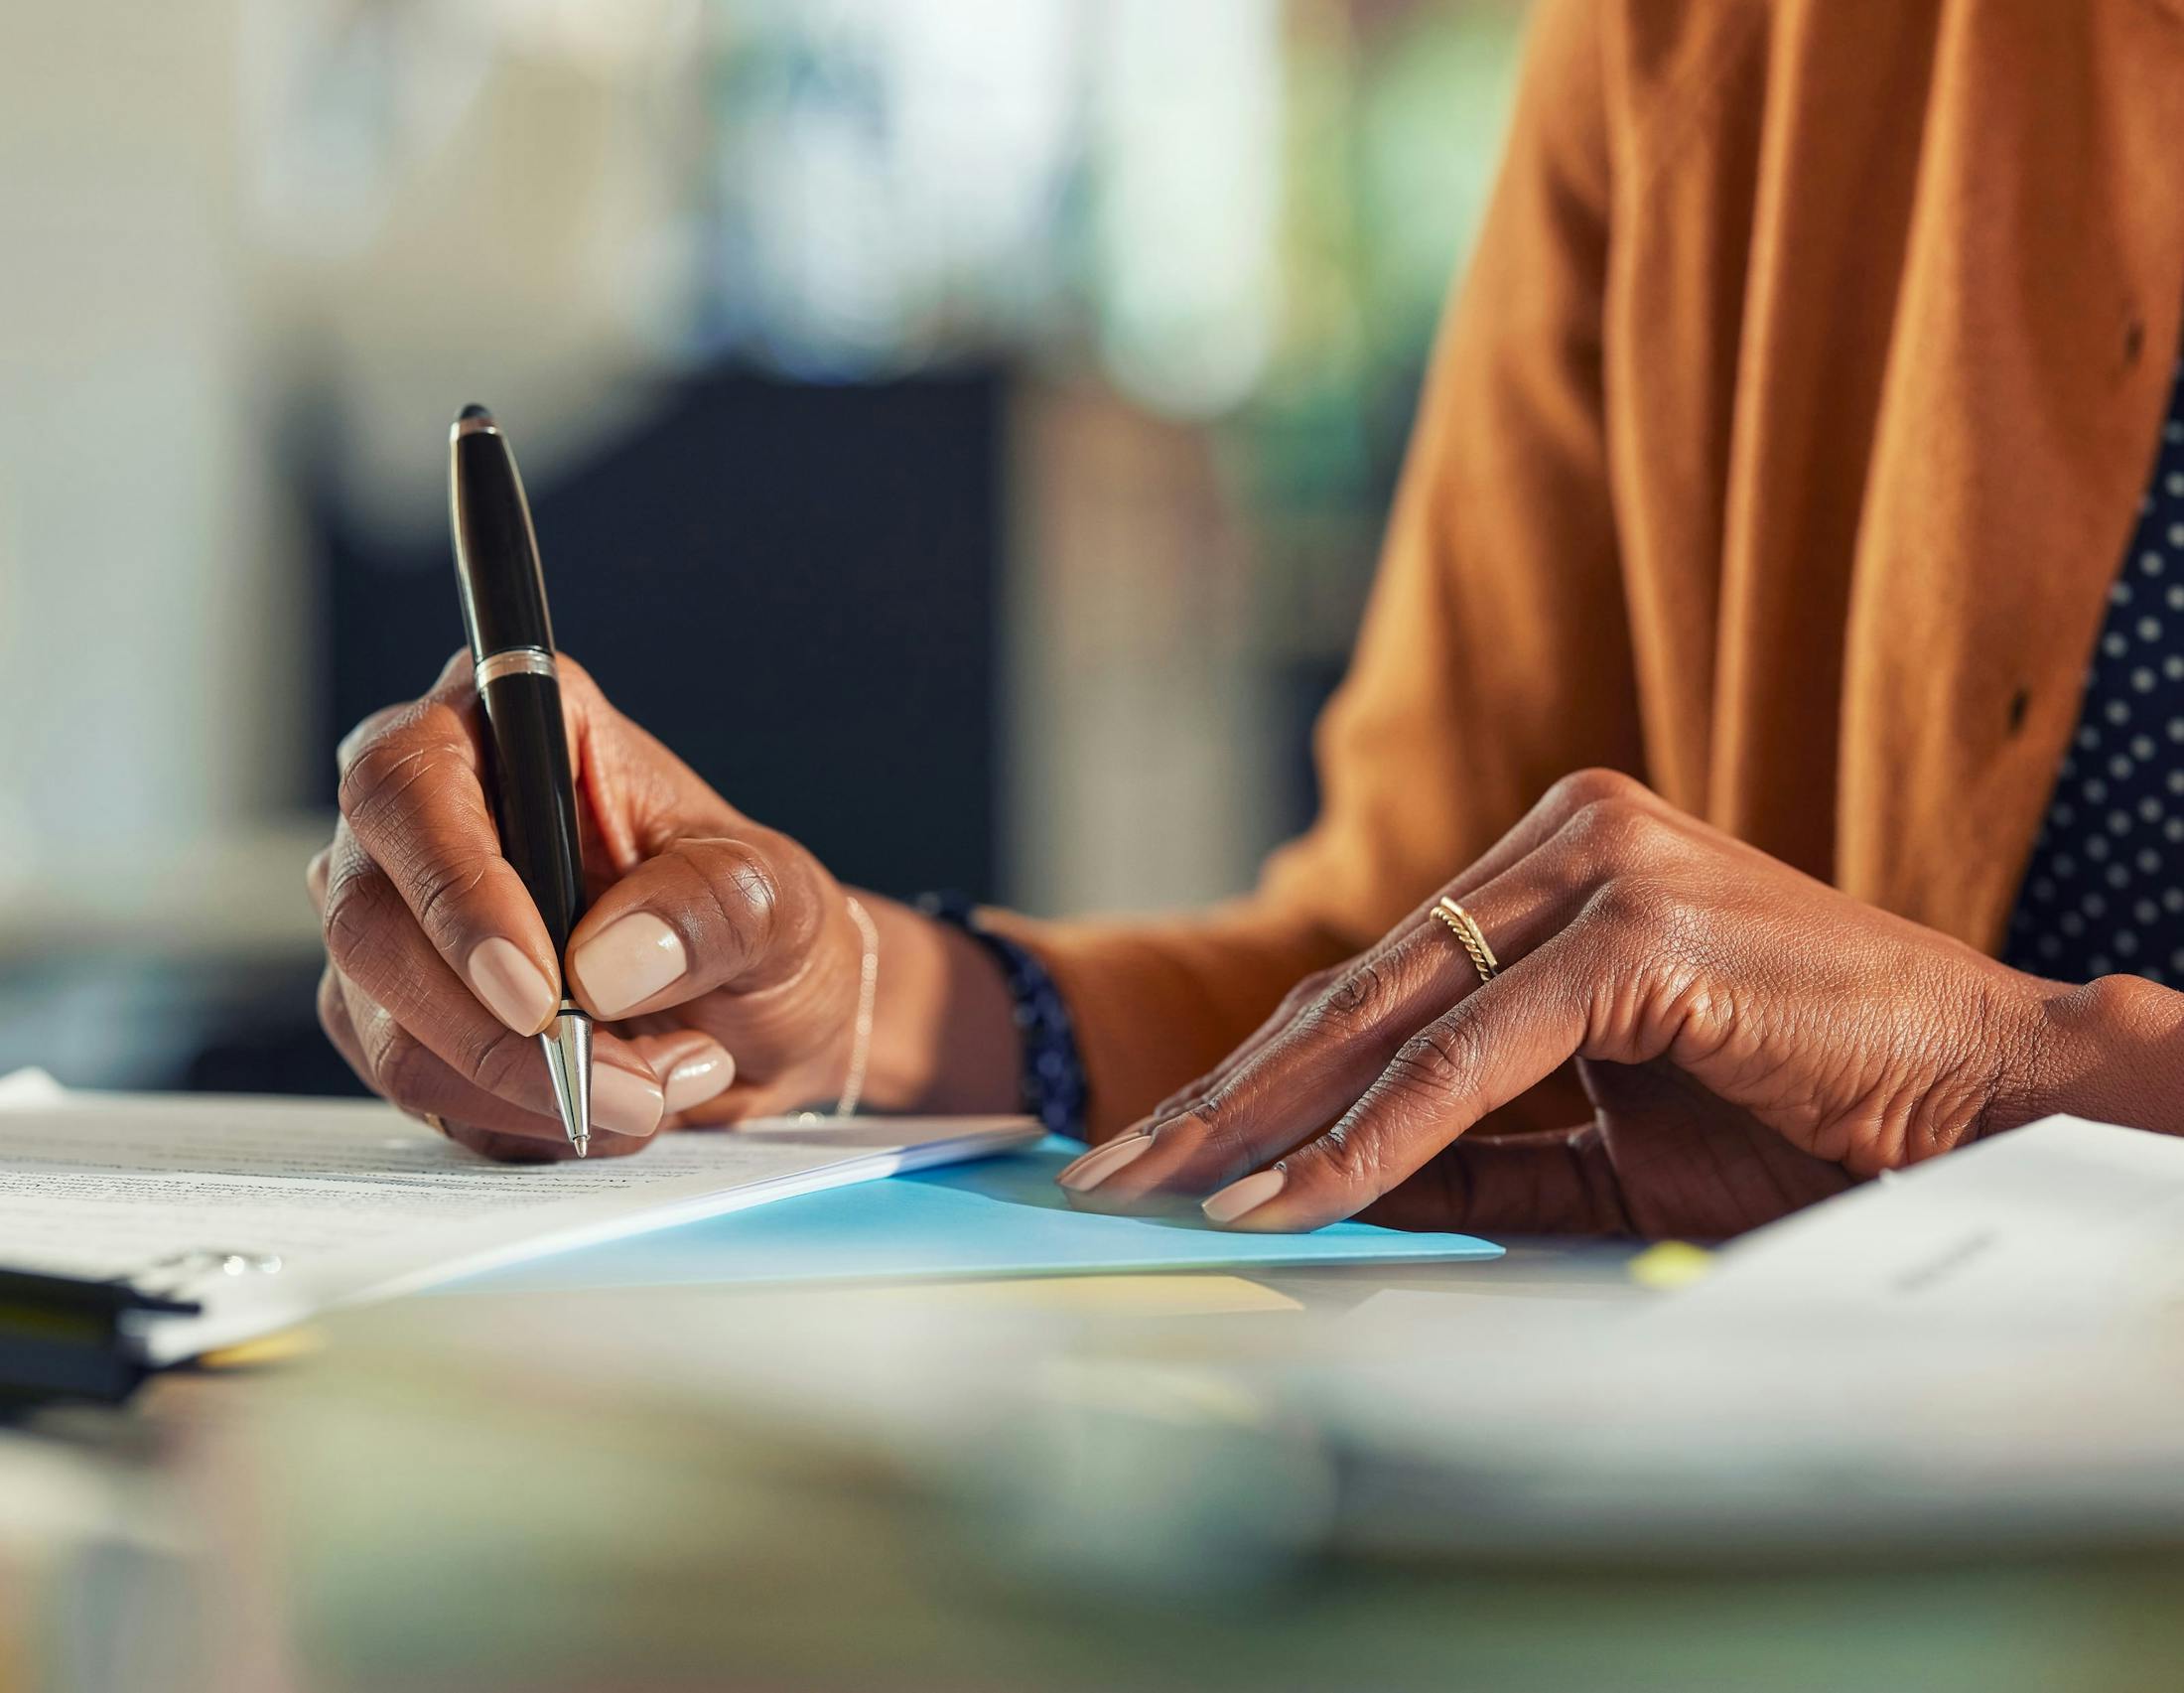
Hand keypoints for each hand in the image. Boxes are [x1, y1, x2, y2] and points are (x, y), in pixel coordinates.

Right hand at [311, 652, 868, 1160]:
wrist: (756, 1009)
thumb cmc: (756, 919)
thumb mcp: (778, 897)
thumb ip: (710, 907)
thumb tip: (606, 964)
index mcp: (512, 727)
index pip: (409, 784)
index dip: (456, 890)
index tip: (538, 993)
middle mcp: (425, 814)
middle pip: (373, 923)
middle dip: (504, 1034)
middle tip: (630, 1084)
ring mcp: (395, 919)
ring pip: (390, 1028)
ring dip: (530, 1090)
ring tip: (658, 1086)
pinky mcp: (394, 1015)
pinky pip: (420, 1090)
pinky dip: (524, 1119)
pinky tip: (611, 1102)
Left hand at [1056, 769, 2098, 1236]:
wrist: (1984, 1104)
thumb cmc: (1802, 1118)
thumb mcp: (1595, 1140)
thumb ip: (1468, 1149)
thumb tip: (1323, 1191)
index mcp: (1552, 867)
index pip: (1370, 987)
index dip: (1258, 1078)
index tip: (1160, 1153)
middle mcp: (1560, 841)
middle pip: (1348, 994)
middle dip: (1220, 1097)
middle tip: (1104, 1174)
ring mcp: (1596, 869)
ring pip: (1384, 1019)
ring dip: (1260, 1120)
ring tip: (1156, 1194)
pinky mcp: (1632, 929)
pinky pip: (1466, 1061)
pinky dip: (1369, 1139)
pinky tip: (1282, 1200)